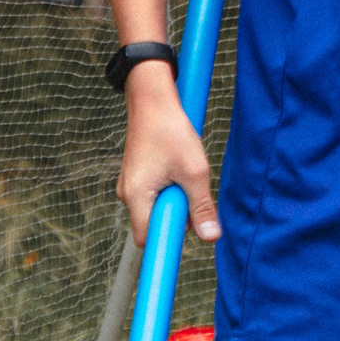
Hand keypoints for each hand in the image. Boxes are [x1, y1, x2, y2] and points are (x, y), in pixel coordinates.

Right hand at [122, 66, 219, 244]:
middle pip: (154, 224)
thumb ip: (201, 207)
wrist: (153, 100)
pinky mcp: (136, 176)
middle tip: (191, 188)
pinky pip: (155, 194)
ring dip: (175, 199)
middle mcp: (127, 194)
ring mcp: (130, 185)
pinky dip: (170, 187)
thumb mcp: (195, 172)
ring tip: (184, 172)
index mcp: (136, 197)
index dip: (168, 240)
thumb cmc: (172, 132)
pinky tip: (177, 167)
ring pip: (156, 208)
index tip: (187, 231)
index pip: (147, 239)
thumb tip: (211, 239)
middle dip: (177, 215)